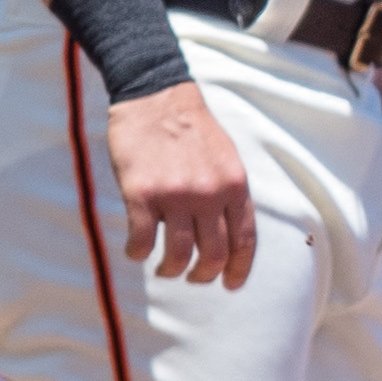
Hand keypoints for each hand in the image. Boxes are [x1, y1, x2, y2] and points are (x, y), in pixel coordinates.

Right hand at [104, 81, 257, 288]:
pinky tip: (136, 251)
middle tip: (193, 278)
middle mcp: (210, 194)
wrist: (155, 96)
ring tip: (165, 269)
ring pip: (179, 256)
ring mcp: (176, 195)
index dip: (239, 269)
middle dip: (204, 276)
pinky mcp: (142, 194)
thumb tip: (228, 233)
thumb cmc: (191, 128)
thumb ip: (229, 194)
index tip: (231, 284)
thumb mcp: (227, 158)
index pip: (245, 241)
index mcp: (235, 186)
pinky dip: (139, 253)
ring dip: (172, 271)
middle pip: (214, 255)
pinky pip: (143, 240)